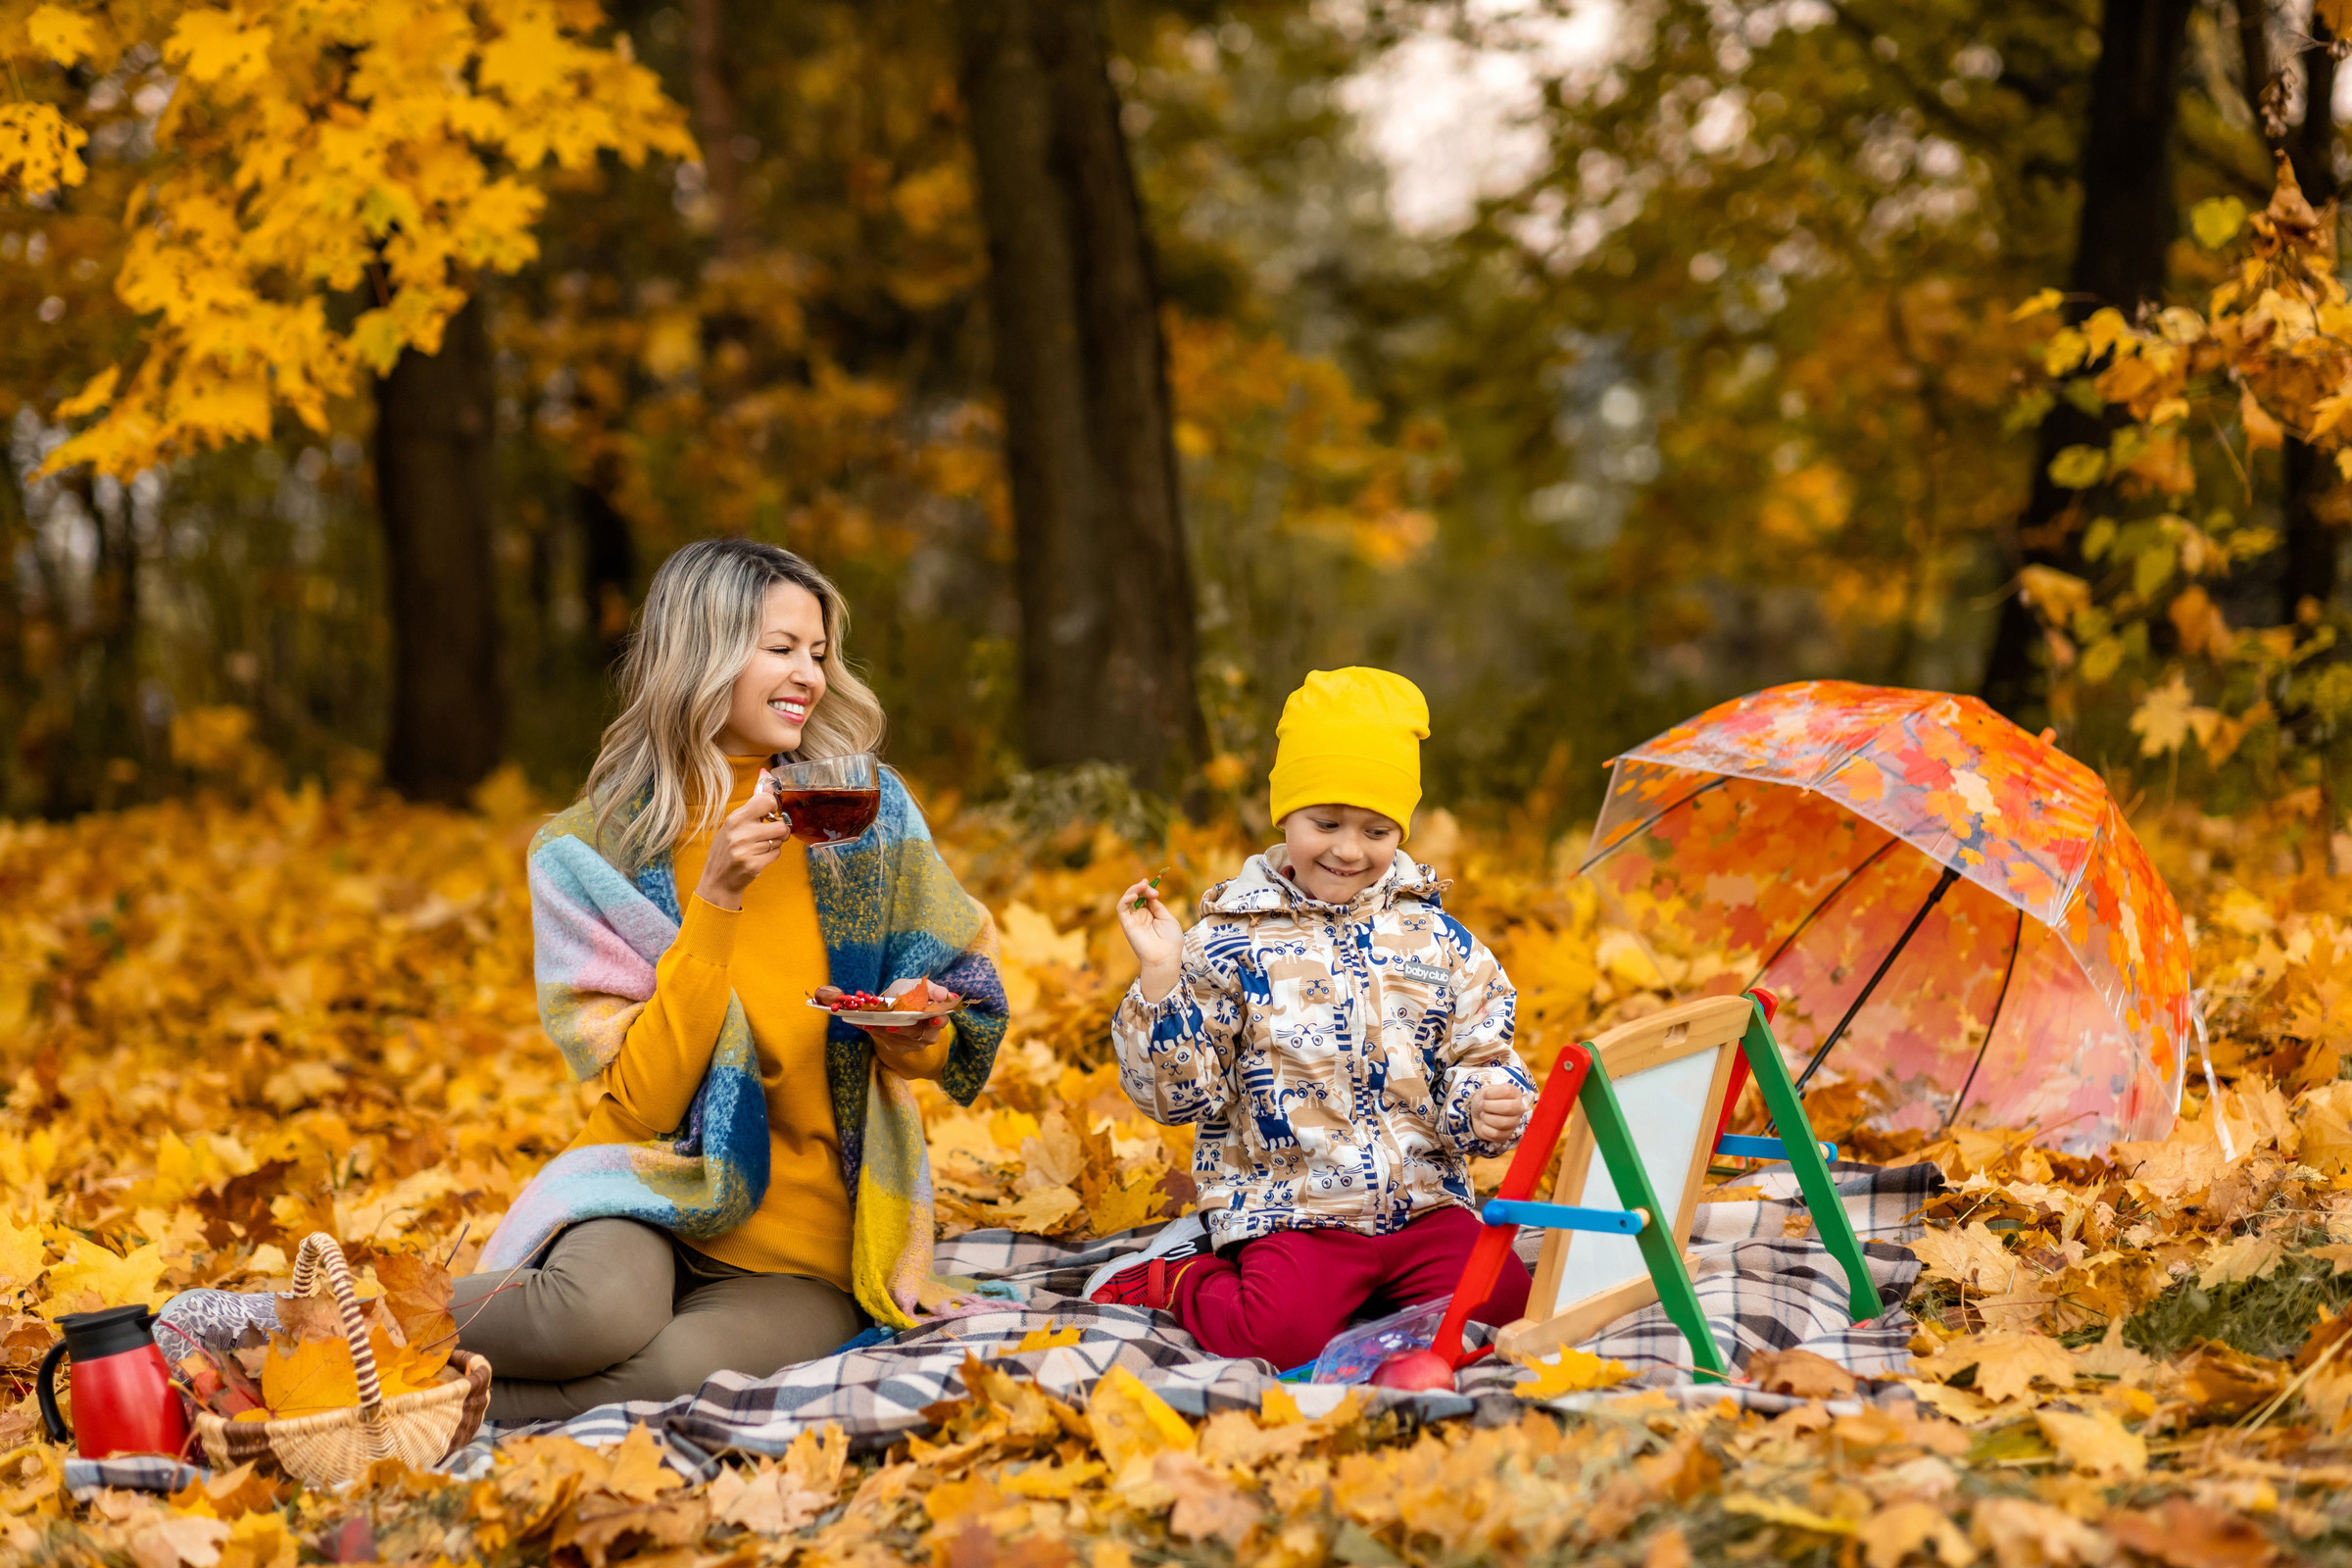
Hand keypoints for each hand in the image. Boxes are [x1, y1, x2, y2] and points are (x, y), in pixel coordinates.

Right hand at [695, 772, 789, 911]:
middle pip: (780, 825)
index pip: (767, 801)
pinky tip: (759, 856)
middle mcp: (740, 833)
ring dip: (775, 843)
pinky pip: (777, 854)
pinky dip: (772, 855)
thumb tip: (766, 773)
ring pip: (780, 840)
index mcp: (735, 818)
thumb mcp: (734, 822)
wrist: (718, 880)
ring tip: (761, 846)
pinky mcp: (754, 865)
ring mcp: (747, 850)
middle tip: (770, 834)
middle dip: (780, 830)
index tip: (770, 813)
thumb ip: (753, 802)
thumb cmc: (727, 848)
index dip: (774, 807)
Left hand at [833, 978, 956, 1074]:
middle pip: (918, 1034)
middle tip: (891, 1025)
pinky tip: (865, 1025)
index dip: (937, 1021)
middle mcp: (927, 1034)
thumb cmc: (909, 993)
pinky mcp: (898, 1047)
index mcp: (936, 1018)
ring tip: (870, 1023)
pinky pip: (887, 1041)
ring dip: (884, 1031)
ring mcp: (913, 1043)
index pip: (941, 1021)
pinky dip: (875, 1032)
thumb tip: (949, 995)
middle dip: (904, 1029)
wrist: (893, 1004)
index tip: (932, 1020)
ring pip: (900, 1039)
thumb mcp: (919, 986)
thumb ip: (933, 990)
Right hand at [1118, 879, 1183, 1001]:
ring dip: (1132, 890)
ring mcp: (1133, 920)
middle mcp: (1140, 916)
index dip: (1148, 889)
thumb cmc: (1170, 941)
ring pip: (1126, 900)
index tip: (1155, 890)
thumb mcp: (1167, 919)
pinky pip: (1121, 909)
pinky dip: (1125, 899)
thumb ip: (1157, 906)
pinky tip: (1135, 896)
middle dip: (1142, 888)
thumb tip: (1150, 894)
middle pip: (1135, 895)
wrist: (1165, 958)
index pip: (1145, 897)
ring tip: (1141, 887)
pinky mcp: (1126, 925)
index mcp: (1151, 915)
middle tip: (1149, 887)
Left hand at [1470, 1083, 1526, 1143]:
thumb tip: (1486, 1097)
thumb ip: (1487, 1092)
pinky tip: (1484, 1125)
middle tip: (1481, 1106)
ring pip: (1503, 1122)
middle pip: (1508, 1107)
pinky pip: (1497, 1134)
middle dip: (1489, 1106)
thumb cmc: (1485, 1100)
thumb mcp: (1485, 1091)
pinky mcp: (1507, 1135)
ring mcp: (1515, 1123)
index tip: (1484, 1095)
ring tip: (1483, 1115)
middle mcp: (1519, 1108)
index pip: (1507, 1091)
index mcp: (1515, 1093)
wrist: (1479, 1113)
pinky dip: (1486, 1129)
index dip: (1492, 1093)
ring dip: (1487, 1118)